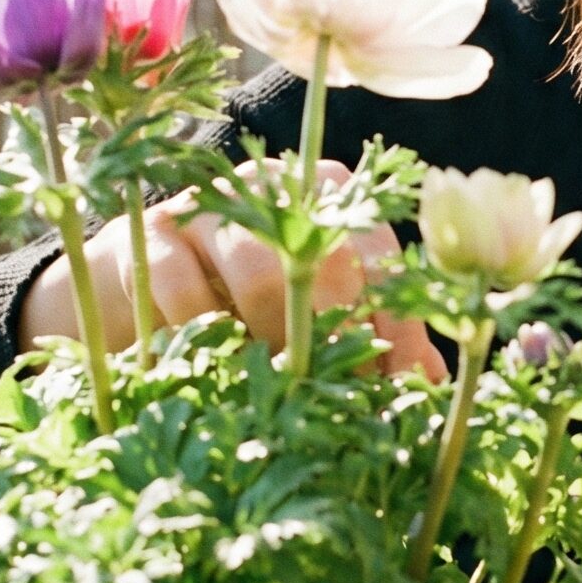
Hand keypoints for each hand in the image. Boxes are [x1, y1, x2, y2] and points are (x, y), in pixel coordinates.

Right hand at [16, 157, 446, 382]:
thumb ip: (377, 338)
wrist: (147, 287)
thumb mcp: (317, 314)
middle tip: (340, 395)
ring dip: (274, 340)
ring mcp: (213, 204)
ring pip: (260, 270)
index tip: (402, 380)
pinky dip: (205, 336)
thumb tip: (434, 386)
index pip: (383, 254)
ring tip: (278, 389)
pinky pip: (186, 288)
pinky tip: (212, 367)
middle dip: (338, 337)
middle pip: (326, 258)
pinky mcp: (154, 233)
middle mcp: (278, 187)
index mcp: (332, 196)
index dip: (398, 321)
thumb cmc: (254, 303)